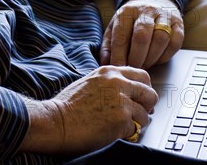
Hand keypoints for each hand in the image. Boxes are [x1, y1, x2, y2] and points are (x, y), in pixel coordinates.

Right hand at [19, 66, 156, 155]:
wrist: (56, 121)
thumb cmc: (67, 106)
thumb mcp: (90, 82)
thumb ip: (110, 83)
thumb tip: (128, 93)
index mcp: (109, 72)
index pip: (142, 75)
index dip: (143, 89)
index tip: (140, 98)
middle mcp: (118, 83)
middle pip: (150, 93)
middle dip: (146, 106)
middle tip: (137, 114)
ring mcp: (121, 101)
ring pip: (146, 114)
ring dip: (136, 123)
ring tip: (120, 126)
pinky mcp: (122, 119)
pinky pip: (136, 129)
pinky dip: (128, 134)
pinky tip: (114, 132)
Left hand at [99, 0, 183, 68]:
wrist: (152, 0)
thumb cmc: (131, 20)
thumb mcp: (114, 28)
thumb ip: (108, 46)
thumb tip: (106, 63)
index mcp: (126, 12)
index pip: (121, 36)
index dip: (119, 55)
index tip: (118, 68)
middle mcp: (145, 11)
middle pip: (142, 36)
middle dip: (137, 57)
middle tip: (133, 68)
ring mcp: (164, 16)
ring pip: (160, 39)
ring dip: (152, 58)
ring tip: (144, 65)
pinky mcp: (178, 23)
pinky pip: (175, 42)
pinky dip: (165, 55)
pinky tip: (157, 59)